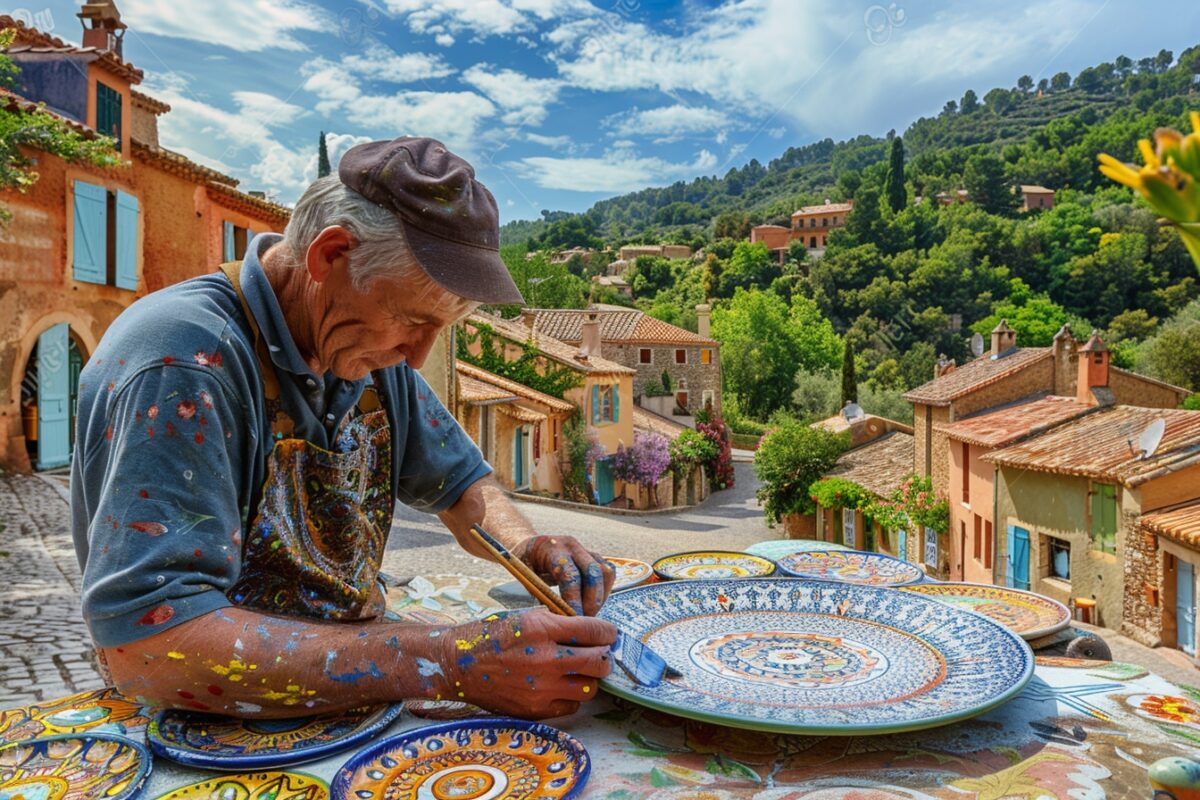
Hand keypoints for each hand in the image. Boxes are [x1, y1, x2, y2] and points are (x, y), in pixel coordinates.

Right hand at [438, 609, 615, 718]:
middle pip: (599, 663)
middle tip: (599, 653)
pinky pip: (571, 706)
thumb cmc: (494, 636)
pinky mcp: (534, 710)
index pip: (595, 631)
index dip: (608, 632)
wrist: (459, 665)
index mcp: (542, 630)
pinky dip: (571, 696)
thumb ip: (562, 624)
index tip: (609, 634)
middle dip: (604, 656)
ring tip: (579, 670)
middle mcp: (544, 660)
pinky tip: (561, 685)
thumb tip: (596, 633)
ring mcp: (540, 689)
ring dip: (589, 678)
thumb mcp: (527, 616)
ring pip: (590, 688)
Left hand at [513, 535, 615, 614]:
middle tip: (585, 621)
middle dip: (592, 601)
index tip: (574, 620)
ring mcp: (585, 550)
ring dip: (600, 597)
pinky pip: (608, 572)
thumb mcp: (523, 575)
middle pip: (594, 573)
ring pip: (605, 572)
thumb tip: (553, 618)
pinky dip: (604, 590)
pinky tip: (593, 603)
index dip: (575, 600)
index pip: (570, 576)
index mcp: (553, 549)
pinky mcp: (594, 556)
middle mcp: (572, 546)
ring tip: (589, 614)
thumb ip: (537, 593)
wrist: (532, 545)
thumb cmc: (525, 562)